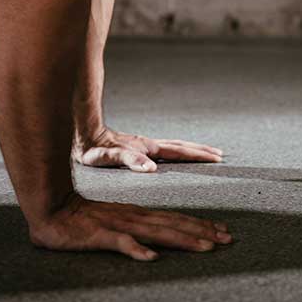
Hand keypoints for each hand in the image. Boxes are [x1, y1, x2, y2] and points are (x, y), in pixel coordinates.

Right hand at [28, 191, 231, 260]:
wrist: (52, 210)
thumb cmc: (82, 220)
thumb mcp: (116, 223)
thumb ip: (136, 232)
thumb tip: (157, 246)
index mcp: (139, 214)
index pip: (176, 219)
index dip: (200, 225)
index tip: (222, 231)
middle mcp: (135, 217)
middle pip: (175, 224)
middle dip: (204, 232)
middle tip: (228, 239)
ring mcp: (119, 225)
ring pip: (158, 232)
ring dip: (183, 239)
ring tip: (205, 247)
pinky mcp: (101, 235)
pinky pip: (121, 243)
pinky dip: (136, 249)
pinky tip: (151, 257)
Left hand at [73, 126, 222, 171]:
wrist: (81, 133)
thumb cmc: (91, 149)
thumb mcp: (107, 157)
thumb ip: (130, 161)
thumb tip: (153, 168)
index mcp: (147, 148)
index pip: (180, 151)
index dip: (199, 155)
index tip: (217, 158)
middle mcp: (149, 144)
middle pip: (182, 146)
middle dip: (202, 151)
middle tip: (221, 155)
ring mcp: (144, 144)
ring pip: (175, 145)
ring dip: (192, 149)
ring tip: (206, 152)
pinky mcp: (137, 147)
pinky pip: (165, 148)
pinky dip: (178, 150)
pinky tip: (175, 155)